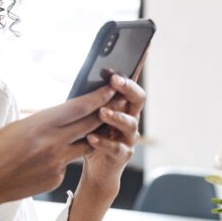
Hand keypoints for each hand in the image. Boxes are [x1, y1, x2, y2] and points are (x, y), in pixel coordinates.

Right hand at [0, 84, 118, 209]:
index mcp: (40, 124)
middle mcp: (53, 144)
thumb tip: (58, 119)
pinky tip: (44, 160)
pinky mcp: (54, 180)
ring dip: (89, 135)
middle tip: (117, 102)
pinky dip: (62, 158)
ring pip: (84, 145)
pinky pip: (65, 164)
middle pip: (90, 125)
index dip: (99, 97)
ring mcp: (56, 164)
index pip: (80, 107)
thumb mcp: (14, 127)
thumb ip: (41, 123)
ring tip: (93, 127)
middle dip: (105, 112)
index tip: (112, 87)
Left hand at [80, 72, 145, 192]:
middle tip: (115, 80)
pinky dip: (104, 142)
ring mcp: (129, 137)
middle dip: (127, 87)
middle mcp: (131, 117)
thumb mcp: (88, 113)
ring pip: (130, 123)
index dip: (138, 65)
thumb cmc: (91, 133)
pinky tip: (91, 137)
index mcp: (123, 104)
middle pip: (137, 98)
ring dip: (116, 116)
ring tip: (102, 111)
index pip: (132, 81)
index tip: (133, 52)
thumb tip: (83, 77)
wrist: (95, 168)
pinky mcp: (123, 154)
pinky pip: (117, 147)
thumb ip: (90, 98)